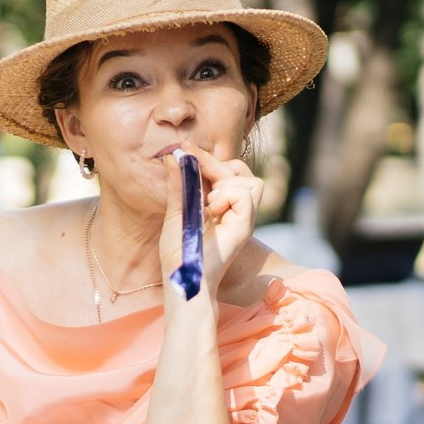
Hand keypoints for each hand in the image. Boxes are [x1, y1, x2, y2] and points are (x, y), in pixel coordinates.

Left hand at [157, 148, 263, 293]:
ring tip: (207, 200)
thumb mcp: (175, 211)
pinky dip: (229, 195)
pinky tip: (212, 207)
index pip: (224, 170)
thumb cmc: (179, 251)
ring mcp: (243, 218)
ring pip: (252, 181)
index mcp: (221, 204)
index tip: (185, 147)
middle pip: (242, 171)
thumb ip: (178, 185)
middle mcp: (236, 210)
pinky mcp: (245, 226)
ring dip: (227, 182)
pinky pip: (246, 194)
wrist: (184, 276)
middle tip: (195, 166)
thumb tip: (172, 156)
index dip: (206, 157)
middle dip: (216, 164)